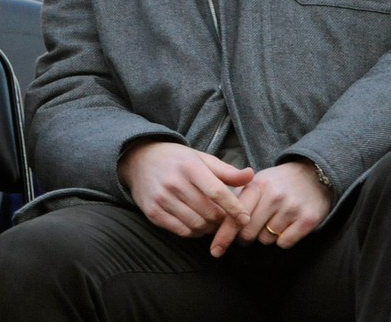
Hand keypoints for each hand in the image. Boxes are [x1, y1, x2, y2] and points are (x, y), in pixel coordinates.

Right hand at [119, 141, 253, 240]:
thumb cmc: (177, 160)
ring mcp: (162, 198)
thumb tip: (251, 175)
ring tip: (211, 221)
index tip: (245, 218)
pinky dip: (193, 232)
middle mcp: (174, 182)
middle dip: (222, 220)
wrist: (139, 159)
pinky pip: (181, 231)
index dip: (234, 207)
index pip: (217, 192)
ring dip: (209, 228)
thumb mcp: (201, 158)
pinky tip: (196, 224)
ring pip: (196, 224)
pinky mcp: (153, 212)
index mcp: (189, 166)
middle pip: (208, 212)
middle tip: (225, 219)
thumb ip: (226, 171)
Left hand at [209, 160, 331, 256]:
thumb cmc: (277, 183)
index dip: (224, 236)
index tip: (215, 250)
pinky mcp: (308, 220)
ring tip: (274, 219)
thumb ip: (237, 200)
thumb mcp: (256, 183)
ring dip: (266, 236)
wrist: (312, 174)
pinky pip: (284, 243)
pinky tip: (287, 224)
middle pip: (249, 233)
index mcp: (256, 186)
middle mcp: (273, 196)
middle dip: (246, 237)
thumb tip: (217, 223)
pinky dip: (283, 239)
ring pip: (267, 240)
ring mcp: (291, 208)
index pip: (235, 217)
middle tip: (251, 230)